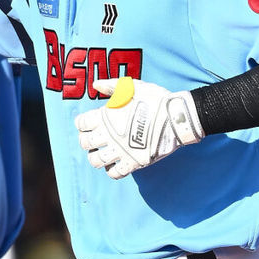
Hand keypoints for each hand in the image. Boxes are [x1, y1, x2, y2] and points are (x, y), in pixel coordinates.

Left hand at [75, 77, 204, 178]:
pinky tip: (115, 165)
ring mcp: (121, 150)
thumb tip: (96, 84)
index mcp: (106, 116)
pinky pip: (115, 173)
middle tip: (93, 139)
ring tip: (101, 153)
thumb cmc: (155, 99)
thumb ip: (112, 86)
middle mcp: (109, 135)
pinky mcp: (133, 162)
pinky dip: (112, 171)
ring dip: (96, 157)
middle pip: (85, 143)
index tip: (87, 124)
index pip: (82, 124)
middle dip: (86, 141)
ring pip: (96, 161)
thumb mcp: (133, 87)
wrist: (176, 117)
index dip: (82, 124)